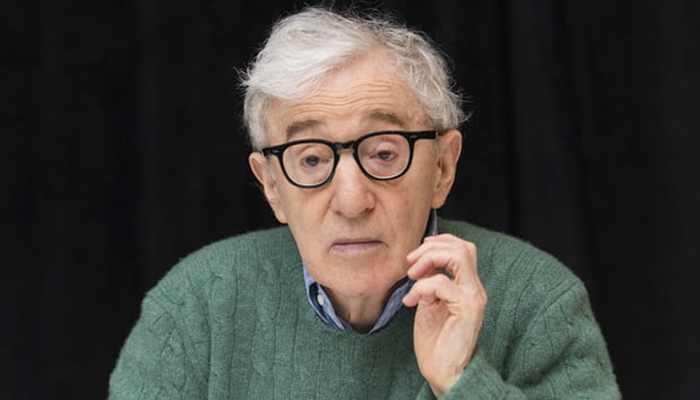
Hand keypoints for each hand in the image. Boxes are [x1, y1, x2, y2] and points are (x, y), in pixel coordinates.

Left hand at [402, 234, 485, 396]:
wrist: (443, 372)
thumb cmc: (436, 341)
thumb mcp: (429, 303)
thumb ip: (429, 282)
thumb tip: (420, 264)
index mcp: (468, 286)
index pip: (462, 248)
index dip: (438, 243)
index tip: (414, 256)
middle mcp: (475, 289)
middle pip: (463, 247)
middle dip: (431, 247)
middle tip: (410, 261)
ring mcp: (474, 297)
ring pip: (459, 256)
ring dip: (429, 259)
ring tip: (411, 275)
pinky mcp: (467, 308)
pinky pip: (441, 283)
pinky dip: (420, 287)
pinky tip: (410, 302)